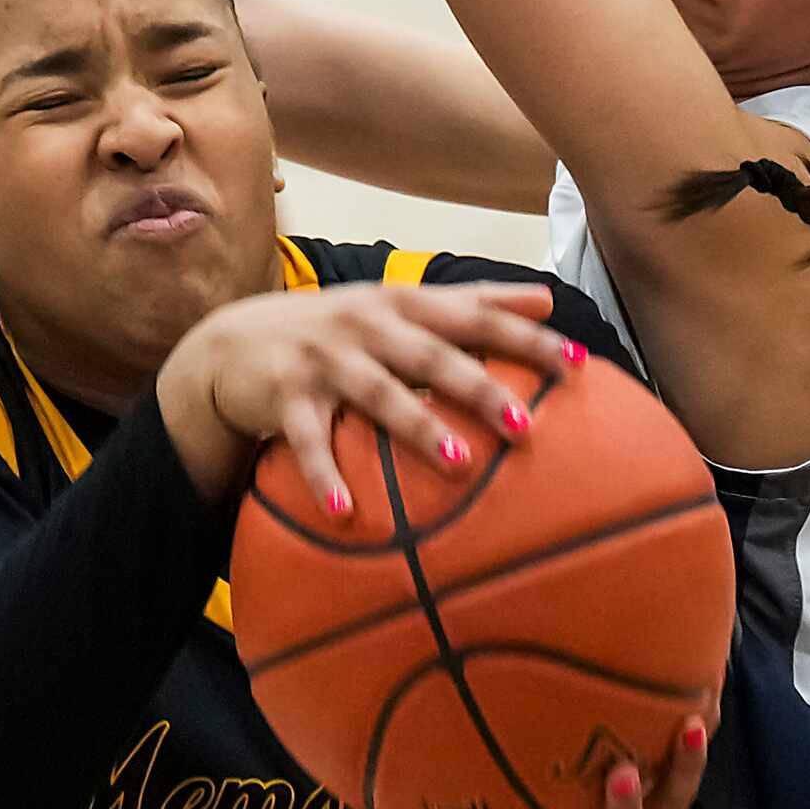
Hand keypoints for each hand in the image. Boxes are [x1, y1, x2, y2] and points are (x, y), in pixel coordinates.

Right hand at [158, 280, 583, 512]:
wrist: (232, 342)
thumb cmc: (335, 330)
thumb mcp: (399, 305)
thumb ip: (472, 300)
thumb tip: (548, 295)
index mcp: (401, 303)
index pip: (474, 316)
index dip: (525, 337)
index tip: (577, 364)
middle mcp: (365, 326)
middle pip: (431, 356)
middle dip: (479, 389)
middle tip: (526, 427)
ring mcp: (324, 361)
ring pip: (377, 394)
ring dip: (417, 429)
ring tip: (459, 466)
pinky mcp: (284, 398)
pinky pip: (308, 442)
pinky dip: (324, 476)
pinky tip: (346, 514)